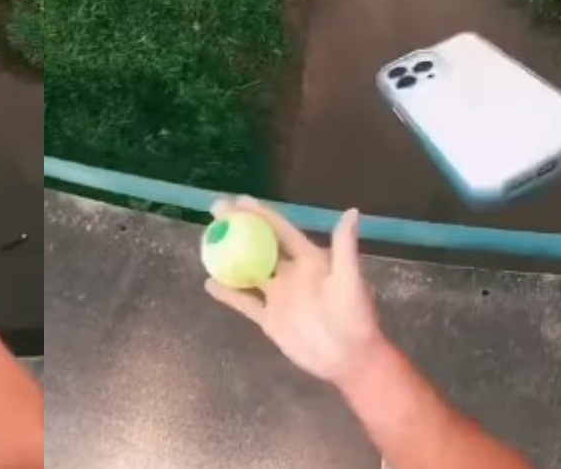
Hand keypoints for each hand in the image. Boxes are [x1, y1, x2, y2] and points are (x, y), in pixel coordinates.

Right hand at [205, 197, 385, 386]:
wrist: (349, 360)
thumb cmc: (355, 318)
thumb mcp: (350, 281)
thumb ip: (345, 248)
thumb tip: (351, 211)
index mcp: (309, 260)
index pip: (280, 231)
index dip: (261, 215)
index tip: (239, 201)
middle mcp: (290, 273)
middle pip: (259, 245)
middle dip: (237, 227)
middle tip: (215, 211)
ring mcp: (278, 296)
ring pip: (247, 270)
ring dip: (228, 256)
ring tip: (206, 242)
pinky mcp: (269, 318)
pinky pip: (244, 301)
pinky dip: (227, 292)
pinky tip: (209, 283)